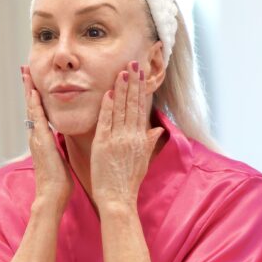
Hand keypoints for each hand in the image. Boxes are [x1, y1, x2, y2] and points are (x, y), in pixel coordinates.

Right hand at [22, 66, 71, 215]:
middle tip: (25, 69)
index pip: (38, 112)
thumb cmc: (58, 182)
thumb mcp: (59, 158)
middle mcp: (36, 136)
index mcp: (42, 139)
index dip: (35, 95)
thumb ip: (59, 146)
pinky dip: (34, 105)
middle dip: (28, 87)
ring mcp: (36, 138)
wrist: (51, 196)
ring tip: (25, 74)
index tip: (34, 80)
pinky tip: (34, 93)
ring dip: (28, 90)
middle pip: (31, 106)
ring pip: (31, 108)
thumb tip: (63, 140)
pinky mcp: (41, 141)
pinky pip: (37, 119)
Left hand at [90, 61, 163, 211]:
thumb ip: (149, 143)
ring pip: (121, 109)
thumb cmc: (128, 182)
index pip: (141, 108)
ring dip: (122, 88)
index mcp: (140, 138)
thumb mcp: (143, 160)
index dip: (141, 90)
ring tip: (123, 71)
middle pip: (133, 104)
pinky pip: (106, 121)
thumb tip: (157, 130)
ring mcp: (118, 139)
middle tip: (134, 63)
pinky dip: (108, 107)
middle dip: (133, 82)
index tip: (141, 74)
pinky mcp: (104, 144)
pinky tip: (109, 92)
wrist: (118, 198)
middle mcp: (131, 136)